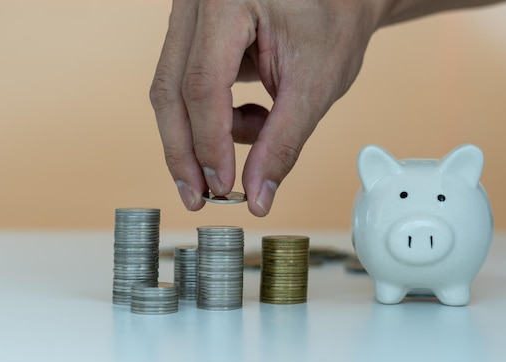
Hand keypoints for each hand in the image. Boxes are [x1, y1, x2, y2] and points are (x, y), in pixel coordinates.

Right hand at [150, 0, 382, 215]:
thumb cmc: (334, 24)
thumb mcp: (315, 86)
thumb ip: (282, 144)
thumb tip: (256, 198)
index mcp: (227, 0)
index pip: (203, 85)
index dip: (209, 144)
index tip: (223, 187)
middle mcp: (196, 2)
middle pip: (171, 90)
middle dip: (185, 151)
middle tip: (200, 197)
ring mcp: (189, 15)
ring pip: (171, 90)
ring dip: (200, 137)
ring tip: (254, 140)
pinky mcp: (194, 32)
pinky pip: (186, 84)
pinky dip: (212, 118)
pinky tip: (252, 118)